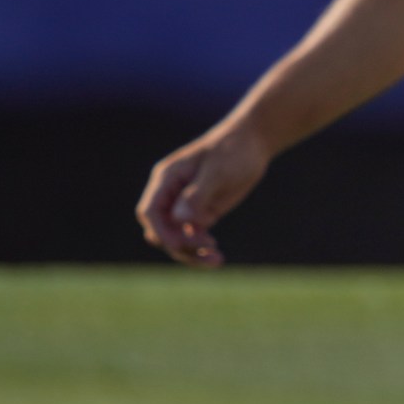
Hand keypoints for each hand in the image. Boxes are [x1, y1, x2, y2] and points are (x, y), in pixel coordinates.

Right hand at [136, 124, 270, 268]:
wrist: (253, 142)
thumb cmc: (234, 149)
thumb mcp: (218, 170)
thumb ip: (197, 195)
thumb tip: (179, 219)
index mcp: (166, 179)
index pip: (150, 211)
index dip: (160, 231)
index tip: (180, 244)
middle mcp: (171, 195)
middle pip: (161, 230)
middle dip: (179, 245)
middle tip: (208, 247)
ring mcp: (184, 206)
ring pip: (177, 238)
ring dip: (191, 253)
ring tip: (216, 261)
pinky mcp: (200, 213)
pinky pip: (193, 237)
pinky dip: (201, 250)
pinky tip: (217, 257)